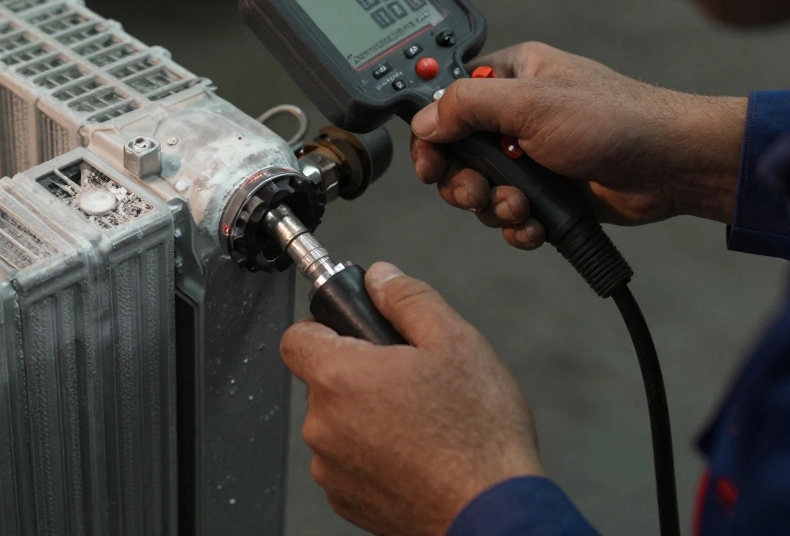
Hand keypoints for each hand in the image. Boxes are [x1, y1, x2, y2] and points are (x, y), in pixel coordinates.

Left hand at [281, 262, 542, 535]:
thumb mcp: (456, 341)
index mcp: (339, 377)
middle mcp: (323, 425)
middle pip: (322, 381)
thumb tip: (381, 277)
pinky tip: (416, 454)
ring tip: (420, 422)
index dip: (324, 326)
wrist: (492, 513)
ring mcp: (331, 467)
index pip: (296, 335)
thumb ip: (408, 298)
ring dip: (366, 416)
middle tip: (410, 379)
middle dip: (359, 373)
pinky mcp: (346, 499)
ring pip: (337, 423)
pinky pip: (348, 461)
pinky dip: (373, 454)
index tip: (353, 331)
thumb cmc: (477, 434)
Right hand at [410, 42, 745, 248]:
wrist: (671, 167)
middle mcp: (514, 115)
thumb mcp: (532, 103)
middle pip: (455, 154)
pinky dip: (516, 225)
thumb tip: (423, 121)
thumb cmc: (616, 119)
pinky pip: (508, 215)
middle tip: (477, 191)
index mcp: (510, 77)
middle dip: (463, 181)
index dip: (432, 134)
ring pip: (479, 189)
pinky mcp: (546, 192)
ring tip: (520, 207)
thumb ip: (467, 106)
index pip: (445, 102)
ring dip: (493, 206)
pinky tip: (534, 224)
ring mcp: (529, 156)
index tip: (432, 162)